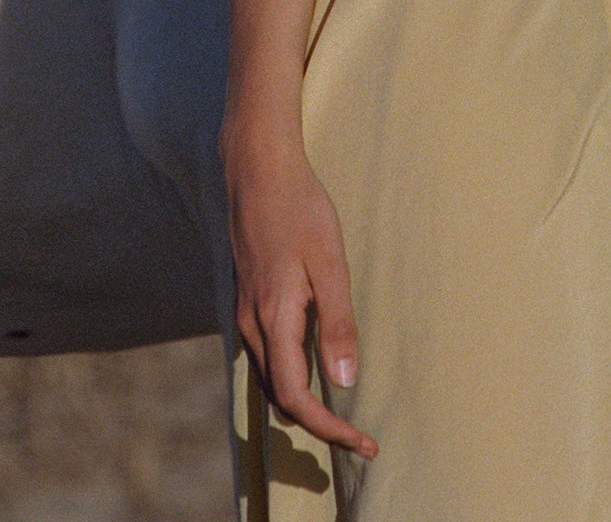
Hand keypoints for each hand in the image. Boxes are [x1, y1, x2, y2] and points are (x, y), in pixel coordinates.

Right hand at [223, 127, 377, 457]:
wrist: (257, 167)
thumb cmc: (299, 209)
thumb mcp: (329, 262)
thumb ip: (336, 323)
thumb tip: (346, 384)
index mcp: (274, 320)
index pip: (297, 399)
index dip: (329, 429)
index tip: (363, 443)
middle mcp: (253, 325)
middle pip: (281, 398)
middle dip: (318, 423)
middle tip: (360, 434)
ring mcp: (246, 311)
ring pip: (272, 378)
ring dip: (304, 401)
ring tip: (343, 409)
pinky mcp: (249, 297)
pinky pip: (267, 354)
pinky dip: (291, 374)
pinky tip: (316, 364)